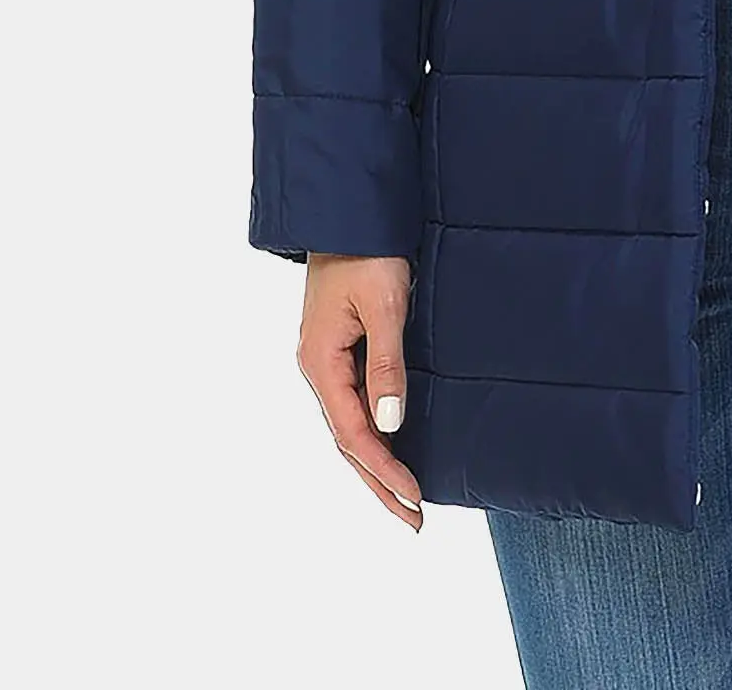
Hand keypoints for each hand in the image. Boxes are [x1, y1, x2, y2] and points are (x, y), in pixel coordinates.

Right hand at [297, 253, 423, 529]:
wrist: (348, 212)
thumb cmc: (366, 253)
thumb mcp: (382, 307)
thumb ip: (386, 365)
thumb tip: (390, 424)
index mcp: (321, 363)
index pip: (354, 435)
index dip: (384, 470)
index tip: (413, 499)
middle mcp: (318, 368)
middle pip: (348, 441)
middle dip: (378, 482)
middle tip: (412, 519)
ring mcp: (326, 359)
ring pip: (349, 425)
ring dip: (374, 462)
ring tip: (403, 496)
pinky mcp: (339, 347)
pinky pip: (354, 402)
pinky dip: (371, 432)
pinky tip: (389, 443)